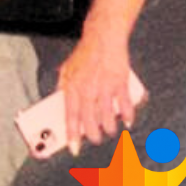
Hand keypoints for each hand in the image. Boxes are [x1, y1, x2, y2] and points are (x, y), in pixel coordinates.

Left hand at [57, 32, 138, 155]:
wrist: (103, 38)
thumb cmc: (85, 53)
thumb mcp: (66, 69)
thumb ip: (62, 86)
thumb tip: (57, 101)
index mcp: (72, 87)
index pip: (71, 117)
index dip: (72, 135)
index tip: (73, 148)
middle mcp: (88, 89)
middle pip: (89, 120)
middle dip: (92, 135)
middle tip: (94, 139)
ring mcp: (105, 87)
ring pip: (107, 116)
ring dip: (108, 128)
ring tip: (108, 130)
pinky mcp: (120, 83)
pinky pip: (125, 105)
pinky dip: (127, 116)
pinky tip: (127, 122)